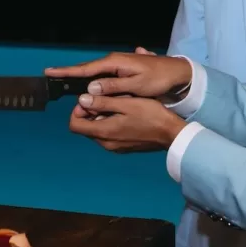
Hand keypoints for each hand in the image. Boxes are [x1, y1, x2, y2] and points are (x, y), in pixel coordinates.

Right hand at [45, 50, 192, 100]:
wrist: (176, 72)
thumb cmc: (157, 78)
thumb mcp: (136, 85)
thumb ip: (113, 87)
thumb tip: (90, 89)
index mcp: (114, 63)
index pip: (85, 69)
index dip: (66, 71)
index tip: (49, 72)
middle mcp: (113, 62)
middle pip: (86, 70)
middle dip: (69, 75)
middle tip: (51, 78)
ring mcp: (118, 65)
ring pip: (94, 74)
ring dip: (80, 80)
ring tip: (64, 83)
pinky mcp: (122, 71)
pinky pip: (102, 77)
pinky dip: (92, 81)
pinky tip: (87, 86)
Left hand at [69, 93, 185, 152]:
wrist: (171, 134)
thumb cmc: (151, 116)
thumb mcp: (126, 103)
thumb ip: (102, 102)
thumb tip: (82, 100)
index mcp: (104, 132)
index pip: (74, 125)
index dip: (77, 110)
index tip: (89, 100)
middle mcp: (105, 143)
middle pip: (85, 127)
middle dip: (90, 112)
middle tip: (106, 99)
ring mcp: (114, 147)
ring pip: (97, 129)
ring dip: (101, 117)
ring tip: (118, 105)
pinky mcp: (123, 147)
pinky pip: (109, 134)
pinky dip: (110, 123)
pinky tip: (125, 115)